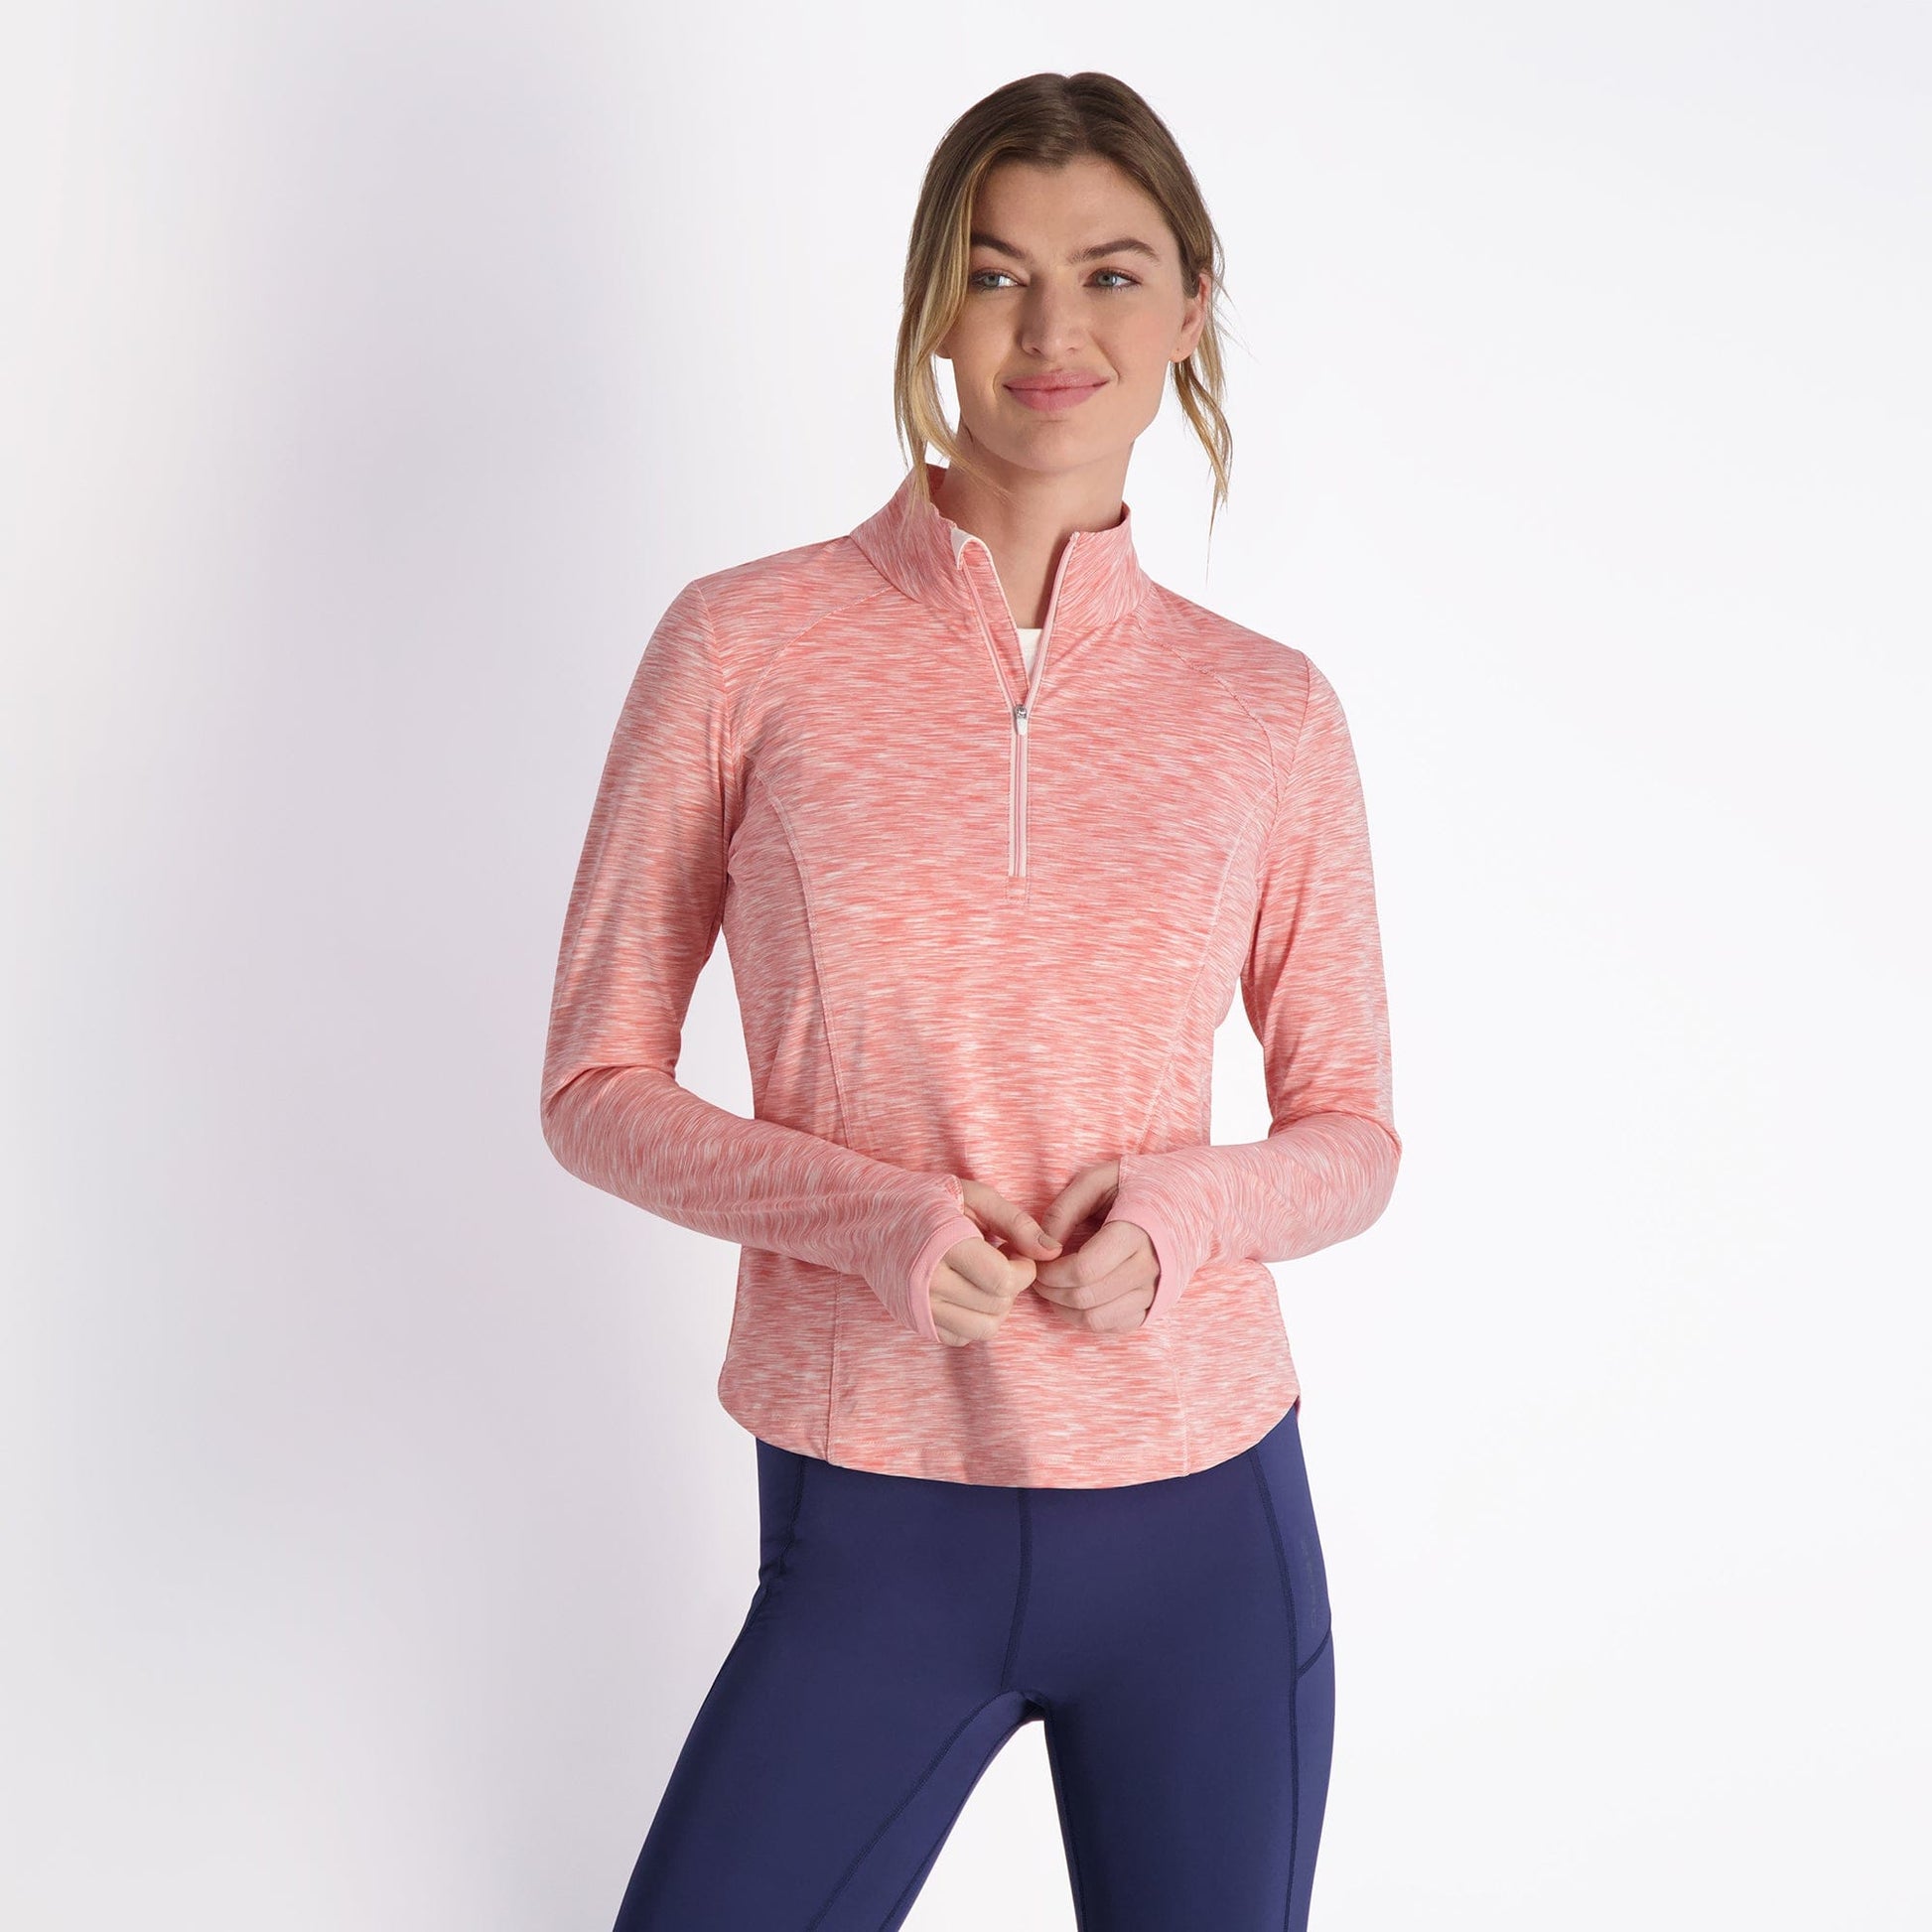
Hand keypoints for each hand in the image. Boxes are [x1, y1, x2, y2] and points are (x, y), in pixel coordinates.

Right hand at [928, 1177, 1063, 1346]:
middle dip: (1012, 1285)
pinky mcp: (915, 1322)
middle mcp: (927, 1282)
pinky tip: (967, 1292)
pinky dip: (973, 1319)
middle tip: (1000, 1260)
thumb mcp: (974, 1196)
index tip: (1015, 1252)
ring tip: (986, 1280)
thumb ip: (1016, 1222)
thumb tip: (1053, 1252)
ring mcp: (919, 1307)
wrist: (870, 1219)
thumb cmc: (927, 1201)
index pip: (1003, 1280)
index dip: (1024, 1269)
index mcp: (943, 1245)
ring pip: (983, 1329)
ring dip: (997, 1307)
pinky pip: (961, 1338)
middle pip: (997, 1306)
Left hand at [1028, 1160, 1159, 1333]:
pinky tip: (1075, 1297)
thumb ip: (1065, 1209)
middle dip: (1050, 1291)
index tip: (1036, 1262)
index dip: (1050, 1273)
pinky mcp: (1155, 1305)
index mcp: (1135, 1233)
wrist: (1193, 1201)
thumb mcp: (1099, 1179)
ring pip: (1097, 1319)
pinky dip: (1086, 1319)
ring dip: (1064, 1309)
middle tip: (1036, 1275)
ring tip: (1052, 1288)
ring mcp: (1155, 1291)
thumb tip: (1043, 1247)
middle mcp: (1149, 1267)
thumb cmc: (1140, 1184)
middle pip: (1086, 1298)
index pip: (1083, 1270)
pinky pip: (1114, 1326)